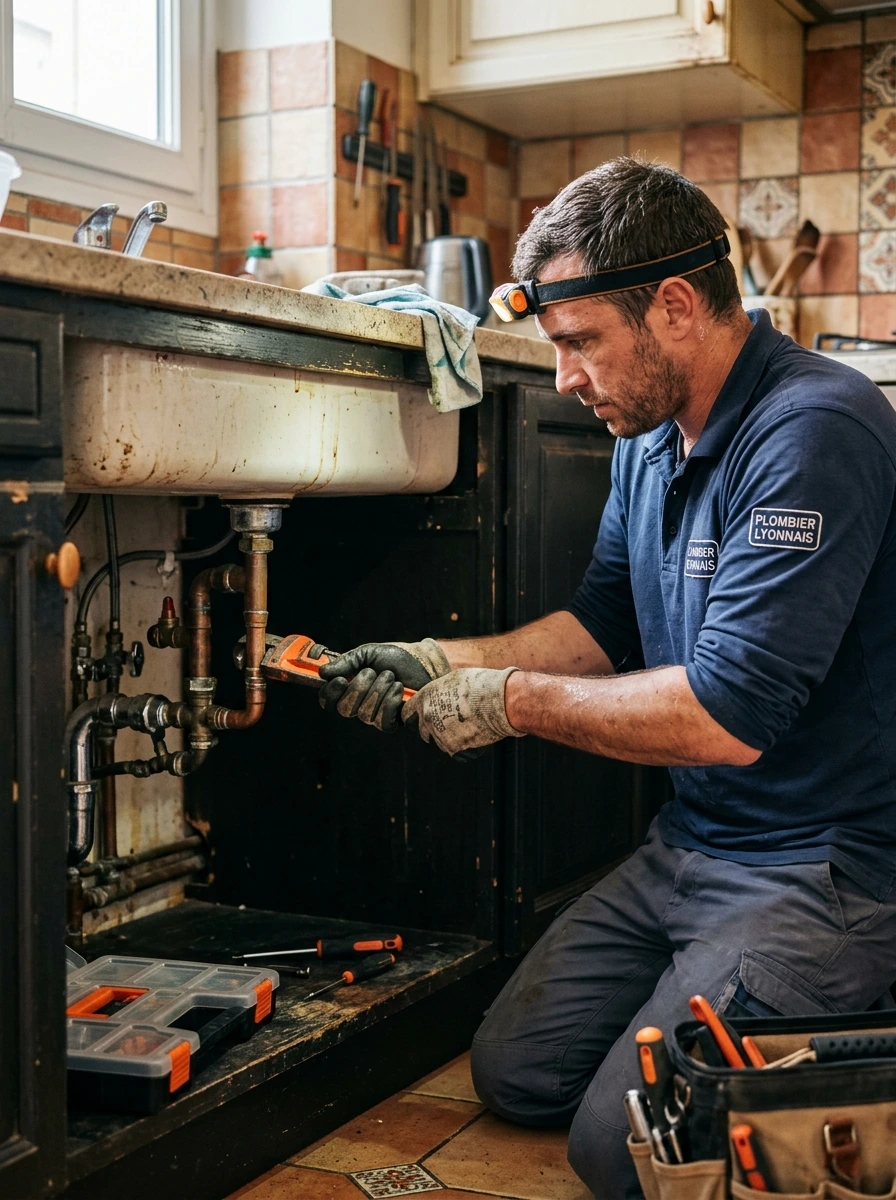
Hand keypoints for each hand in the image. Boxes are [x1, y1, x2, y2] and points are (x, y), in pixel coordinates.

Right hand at [318, 638, 450, 731]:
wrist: (424, 664)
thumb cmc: (396, 658)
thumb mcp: (369, 653)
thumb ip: (347, 661)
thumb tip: (323, 672)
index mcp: (349, 688)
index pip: (328, 701)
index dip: (329, 693)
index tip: (340, 679)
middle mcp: (358, 704)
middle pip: (344, 709)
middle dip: (359, 687)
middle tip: (372, 672)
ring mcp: (375, 716)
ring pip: (364, 713)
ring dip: (379, 689)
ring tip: (391, 676)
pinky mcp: (392, 723)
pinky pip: (382, 721)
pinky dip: (390, 701)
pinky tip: (399, 689)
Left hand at [401, 667, 525, 755]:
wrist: (499, 700)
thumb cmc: (480, 685)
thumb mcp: (454, 680)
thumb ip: (441, 691)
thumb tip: (439, 696)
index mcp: (425, 699)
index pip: (407, 714)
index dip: (413, 716)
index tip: (420, 718)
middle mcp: (428, 717)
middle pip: (422, 732)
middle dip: (432, 730)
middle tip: (451, 724)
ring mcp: (439, 734)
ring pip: (439, 743)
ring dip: (450, 738)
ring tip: (469, 727)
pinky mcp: (453, 748)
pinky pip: (455, 752)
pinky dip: (464, 748)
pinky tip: (475, 736)